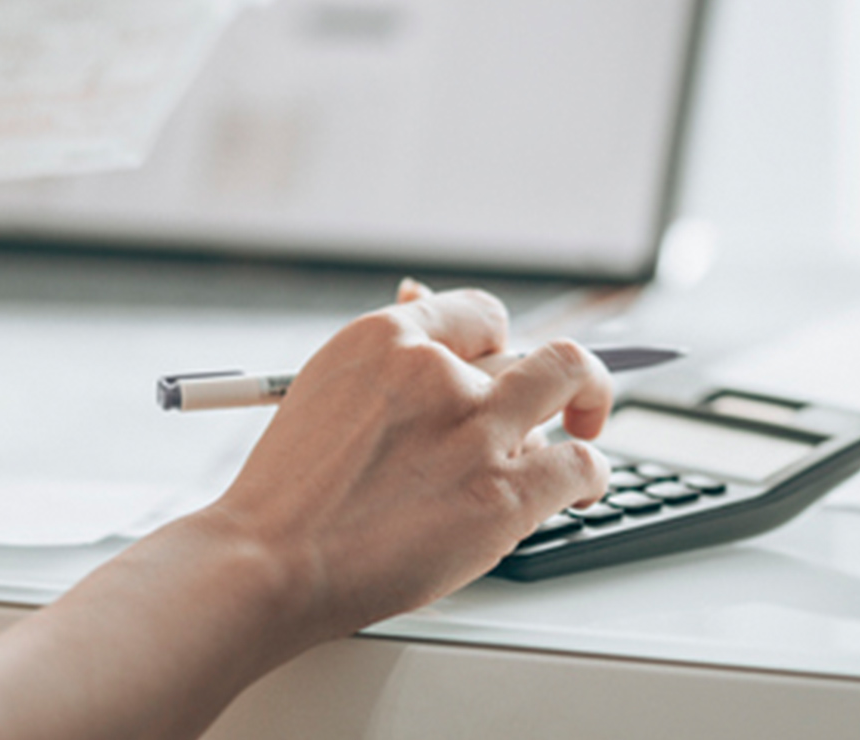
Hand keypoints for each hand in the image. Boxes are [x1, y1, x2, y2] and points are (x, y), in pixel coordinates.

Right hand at [200, 281, 612, 638]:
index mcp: (387, 338)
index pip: (481, 316)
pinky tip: (581, 489)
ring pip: (570, 383)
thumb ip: (387, 355)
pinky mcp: (503, 495)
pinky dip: (591, 474)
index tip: (508, 367)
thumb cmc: (289, 491)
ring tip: (572, 440)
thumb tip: (420, 297)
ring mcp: (476, 431)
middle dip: (555, 374)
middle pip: (533, 346)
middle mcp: (438, 373)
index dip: (502, 345)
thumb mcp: (325, 389)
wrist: (268, 562)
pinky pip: (582, 462)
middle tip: (565, 400)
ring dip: (580, 411)